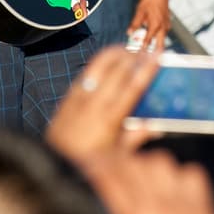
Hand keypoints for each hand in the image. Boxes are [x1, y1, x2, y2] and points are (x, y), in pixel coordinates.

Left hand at [45, 46, 161, 164]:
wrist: (57, 161)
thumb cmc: (88, 161)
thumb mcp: (117, 154)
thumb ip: (137, 136)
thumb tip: (154, 127)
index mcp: (110, 119)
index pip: (133, 87)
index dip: (147, 69)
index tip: (156, 57)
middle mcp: (95, 104)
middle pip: (118, 70)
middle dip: (134, 57)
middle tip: (146, 52)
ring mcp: (80, 97)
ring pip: (100, 65)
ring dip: (116, 54)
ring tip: (128, 51)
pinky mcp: (69, 96)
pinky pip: (86, 72)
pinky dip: (99, 64)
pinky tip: (107, 63)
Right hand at [80, 148, 213, 213]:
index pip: (110, 176)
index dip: (95, 163)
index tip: (88, 161)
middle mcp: (159, 203)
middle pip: (133, 163)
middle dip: (115, 158)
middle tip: (109, 162)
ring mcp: (182, 200)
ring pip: (161, 162)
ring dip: (145, 162)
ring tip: (139, 170)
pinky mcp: (200, 203)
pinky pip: (191, 173)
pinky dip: (179, 172)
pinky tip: (172, 181)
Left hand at [127, 0, 169, 49]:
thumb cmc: (150, 1)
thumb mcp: (140, 11)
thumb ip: (135, 23)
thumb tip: (129, 33)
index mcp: (156, 25)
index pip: (149, 40)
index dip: (143, 48)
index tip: (139, 54)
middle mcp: (163, 27)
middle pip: (160, 45)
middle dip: (154, 53)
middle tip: (146, 58)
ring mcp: (166, 26)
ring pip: (162, 40)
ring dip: (155, 45)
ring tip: (146, 49)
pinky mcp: (167, 25)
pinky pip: (163, 35)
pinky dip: (157, 38)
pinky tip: (151, 38)